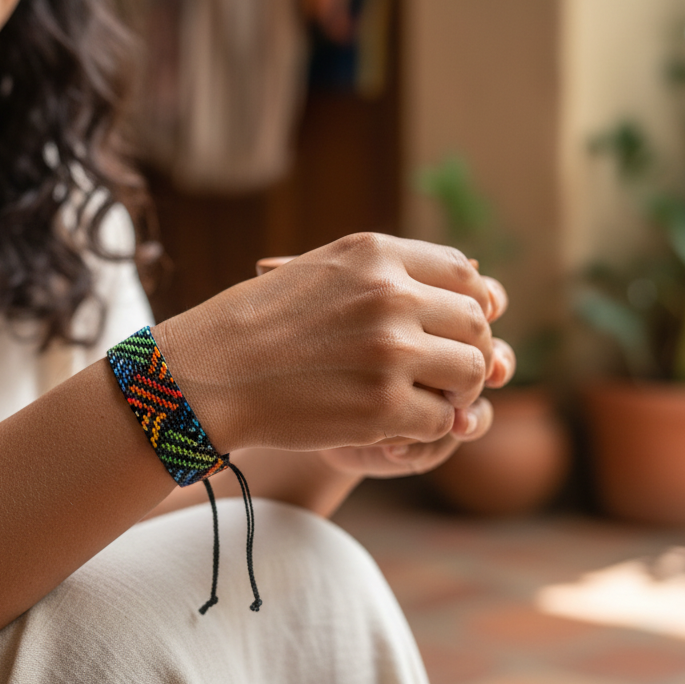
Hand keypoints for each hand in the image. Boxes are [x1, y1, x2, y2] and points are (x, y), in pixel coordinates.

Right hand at [153, 233, 503, 454]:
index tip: (455, 329)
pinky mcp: (383, 406)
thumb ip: (388, 272)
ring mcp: (389, 352)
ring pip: (471, 372)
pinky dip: (426, 428)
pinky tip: (395, 423)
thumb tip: (473, 278)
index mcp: (376, 255)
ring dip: (456, 391)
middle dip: (469, 351)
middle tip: (445, 373)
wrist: (209, 373)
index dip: (472, 305)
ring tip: (425, 398)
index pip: (464, 274)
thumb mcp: (323, 269)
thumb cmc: (259, 323)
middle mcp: (390, 296)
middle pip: (475, 324)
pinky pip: (442, 421)